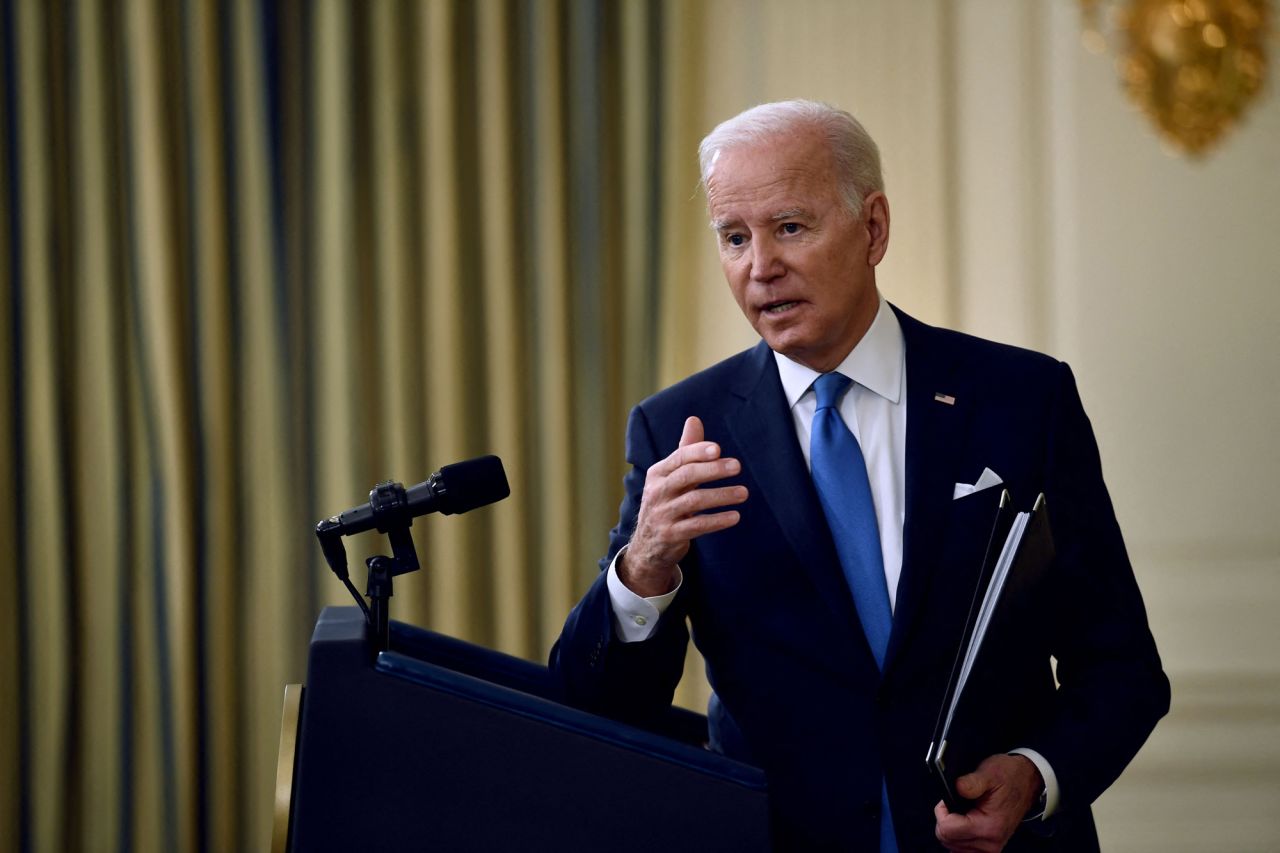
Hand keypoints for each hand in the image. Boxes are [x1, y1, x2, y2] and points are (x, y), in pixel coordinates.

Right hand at [620, 416, 747, 595]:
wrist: (647, 545)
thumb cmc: (666, 502)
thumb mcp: (671, 477)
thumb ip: (686, 450)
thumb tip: (694, 419)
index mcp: (657, 474)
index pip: (679, 458)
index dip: (698, 452)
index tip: (718, 449)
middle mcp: (657, 492)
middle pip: (686, 476)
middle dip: (712, 470)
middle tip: (737, 466)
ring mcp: (662, 514)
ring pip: (694, 501)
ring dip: (721, 496)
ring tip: (743, 493)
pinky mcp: (671, 535)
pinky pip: (696, 526)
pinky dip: (717, 521)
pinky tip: (735, 516)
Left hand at [934, 754, 1042, 852]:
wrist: (1027, 782)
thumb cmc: (1009, 777)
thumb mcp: (989, 773)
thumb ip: (971, 782)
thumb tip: (956, 787)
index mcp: (988, 826)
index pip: (947, 830)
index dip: (941, 812)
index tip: (946, 801)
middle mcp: (990, 842)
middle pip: (948, 840)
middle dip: (945, 820)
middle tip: (954, 804)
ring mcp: (990, 848)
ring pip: (953, 846)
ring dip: (951, 829)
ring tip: (960, 812)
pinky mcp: (989, 848)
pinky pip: (963, 850)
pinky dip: (958, 838)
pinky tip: (962, 824)